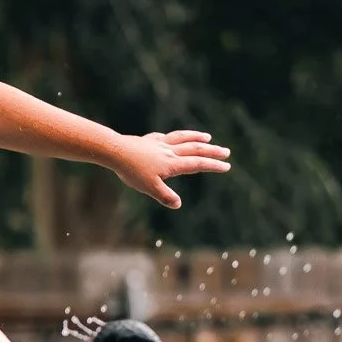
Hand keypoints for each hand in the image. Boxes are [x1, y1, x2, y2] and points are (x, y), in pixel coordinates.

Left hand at [113, 130, 231, 207]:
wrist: (116, 152)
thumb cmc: (132, 171)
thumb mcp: (149, 187)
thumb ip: (165, 196)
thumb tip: (178, 204)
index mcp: (172, 164)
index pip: (197, 164)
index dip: (213, 166)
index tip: (226, 166)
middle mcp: (169, 151)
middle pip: (195, 149)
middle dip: (212, 151)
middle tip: (226, 152)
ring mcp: (160, 144)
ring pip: (183, 139)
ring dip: (197, 138)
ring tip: (208, 137)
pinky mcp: (150, 140)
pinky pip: (167, 137)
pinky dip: (176, 136)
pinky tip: (174, 138)